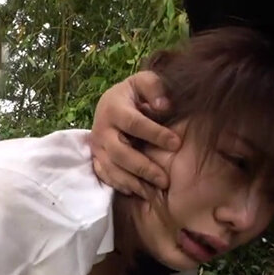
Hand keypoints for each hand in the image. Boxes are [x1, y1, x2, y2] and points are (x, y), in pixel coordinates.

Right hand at [91, 71, 179, 198]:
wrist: (110, 104)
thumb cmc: (134, 94)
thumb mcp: (144, 81)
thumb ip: (155, 87)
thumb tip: (163, 106)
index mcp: (113, 108)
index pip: (134, 124)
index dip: (155, 134)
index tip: (177, 144)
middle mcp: (101, 129)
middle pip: (119, 152)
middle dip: (143, 167)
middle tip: (165, 180)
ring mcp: (97, 146)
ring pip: (111, 168)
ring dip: (132, 182)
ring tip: (153, 192)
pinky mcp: (96, 158)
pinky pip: (105, 176)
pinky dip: (120, 185)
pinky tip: (137, 192)